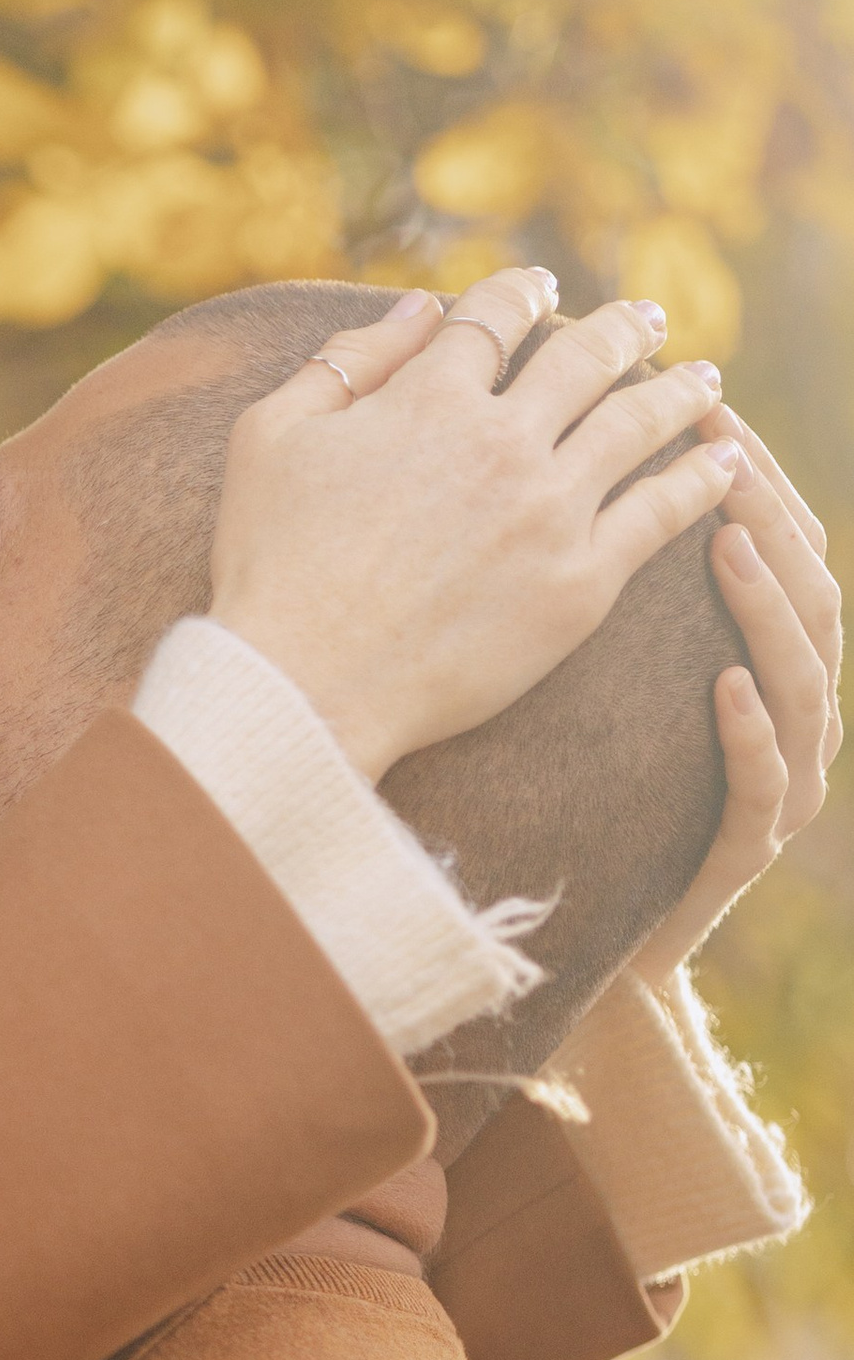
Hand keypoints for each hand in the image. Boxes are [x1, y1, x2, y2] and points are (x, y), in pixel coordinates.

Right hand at [209, 266, 742, 780]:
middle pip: (586, 358)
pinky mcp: (579, 583)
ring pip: (637, 424)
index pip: (494, 318)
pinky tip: (722, 462)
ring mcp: (549, 511)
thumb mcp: (270, 439)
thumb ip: (344, 363)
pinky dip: (700, 479)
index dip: (522, 294)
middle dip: (623, 330)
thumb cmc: (270, 569)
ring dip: (679, 391)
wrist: (306, 685)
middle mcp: (502, 441)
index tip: (542, 289)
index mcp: (428, 399)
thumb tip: (416, 310)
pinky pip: (660, 514)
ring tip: (705, 381)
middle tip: (649, 321)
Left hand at [627, 410, 841, 990]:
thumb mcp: (593, 688)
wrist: (591, 949)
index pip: (777, 550)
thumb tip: (551, 488)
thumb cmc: (582, 803)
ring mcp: (780, 783)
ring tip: (727, 544)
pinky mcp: (747, 850)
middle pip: (808, 594)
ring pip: (805, 678)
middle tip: (720, 452)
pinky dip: (751, 731)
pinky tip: (724, 687)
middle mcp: (785, 715)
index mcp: (759, 665)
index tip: (706, 410)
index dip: (753, 480)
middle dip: (770, 516)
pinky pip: (768, 783)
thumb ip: (602, 600)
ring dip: (767, 605)